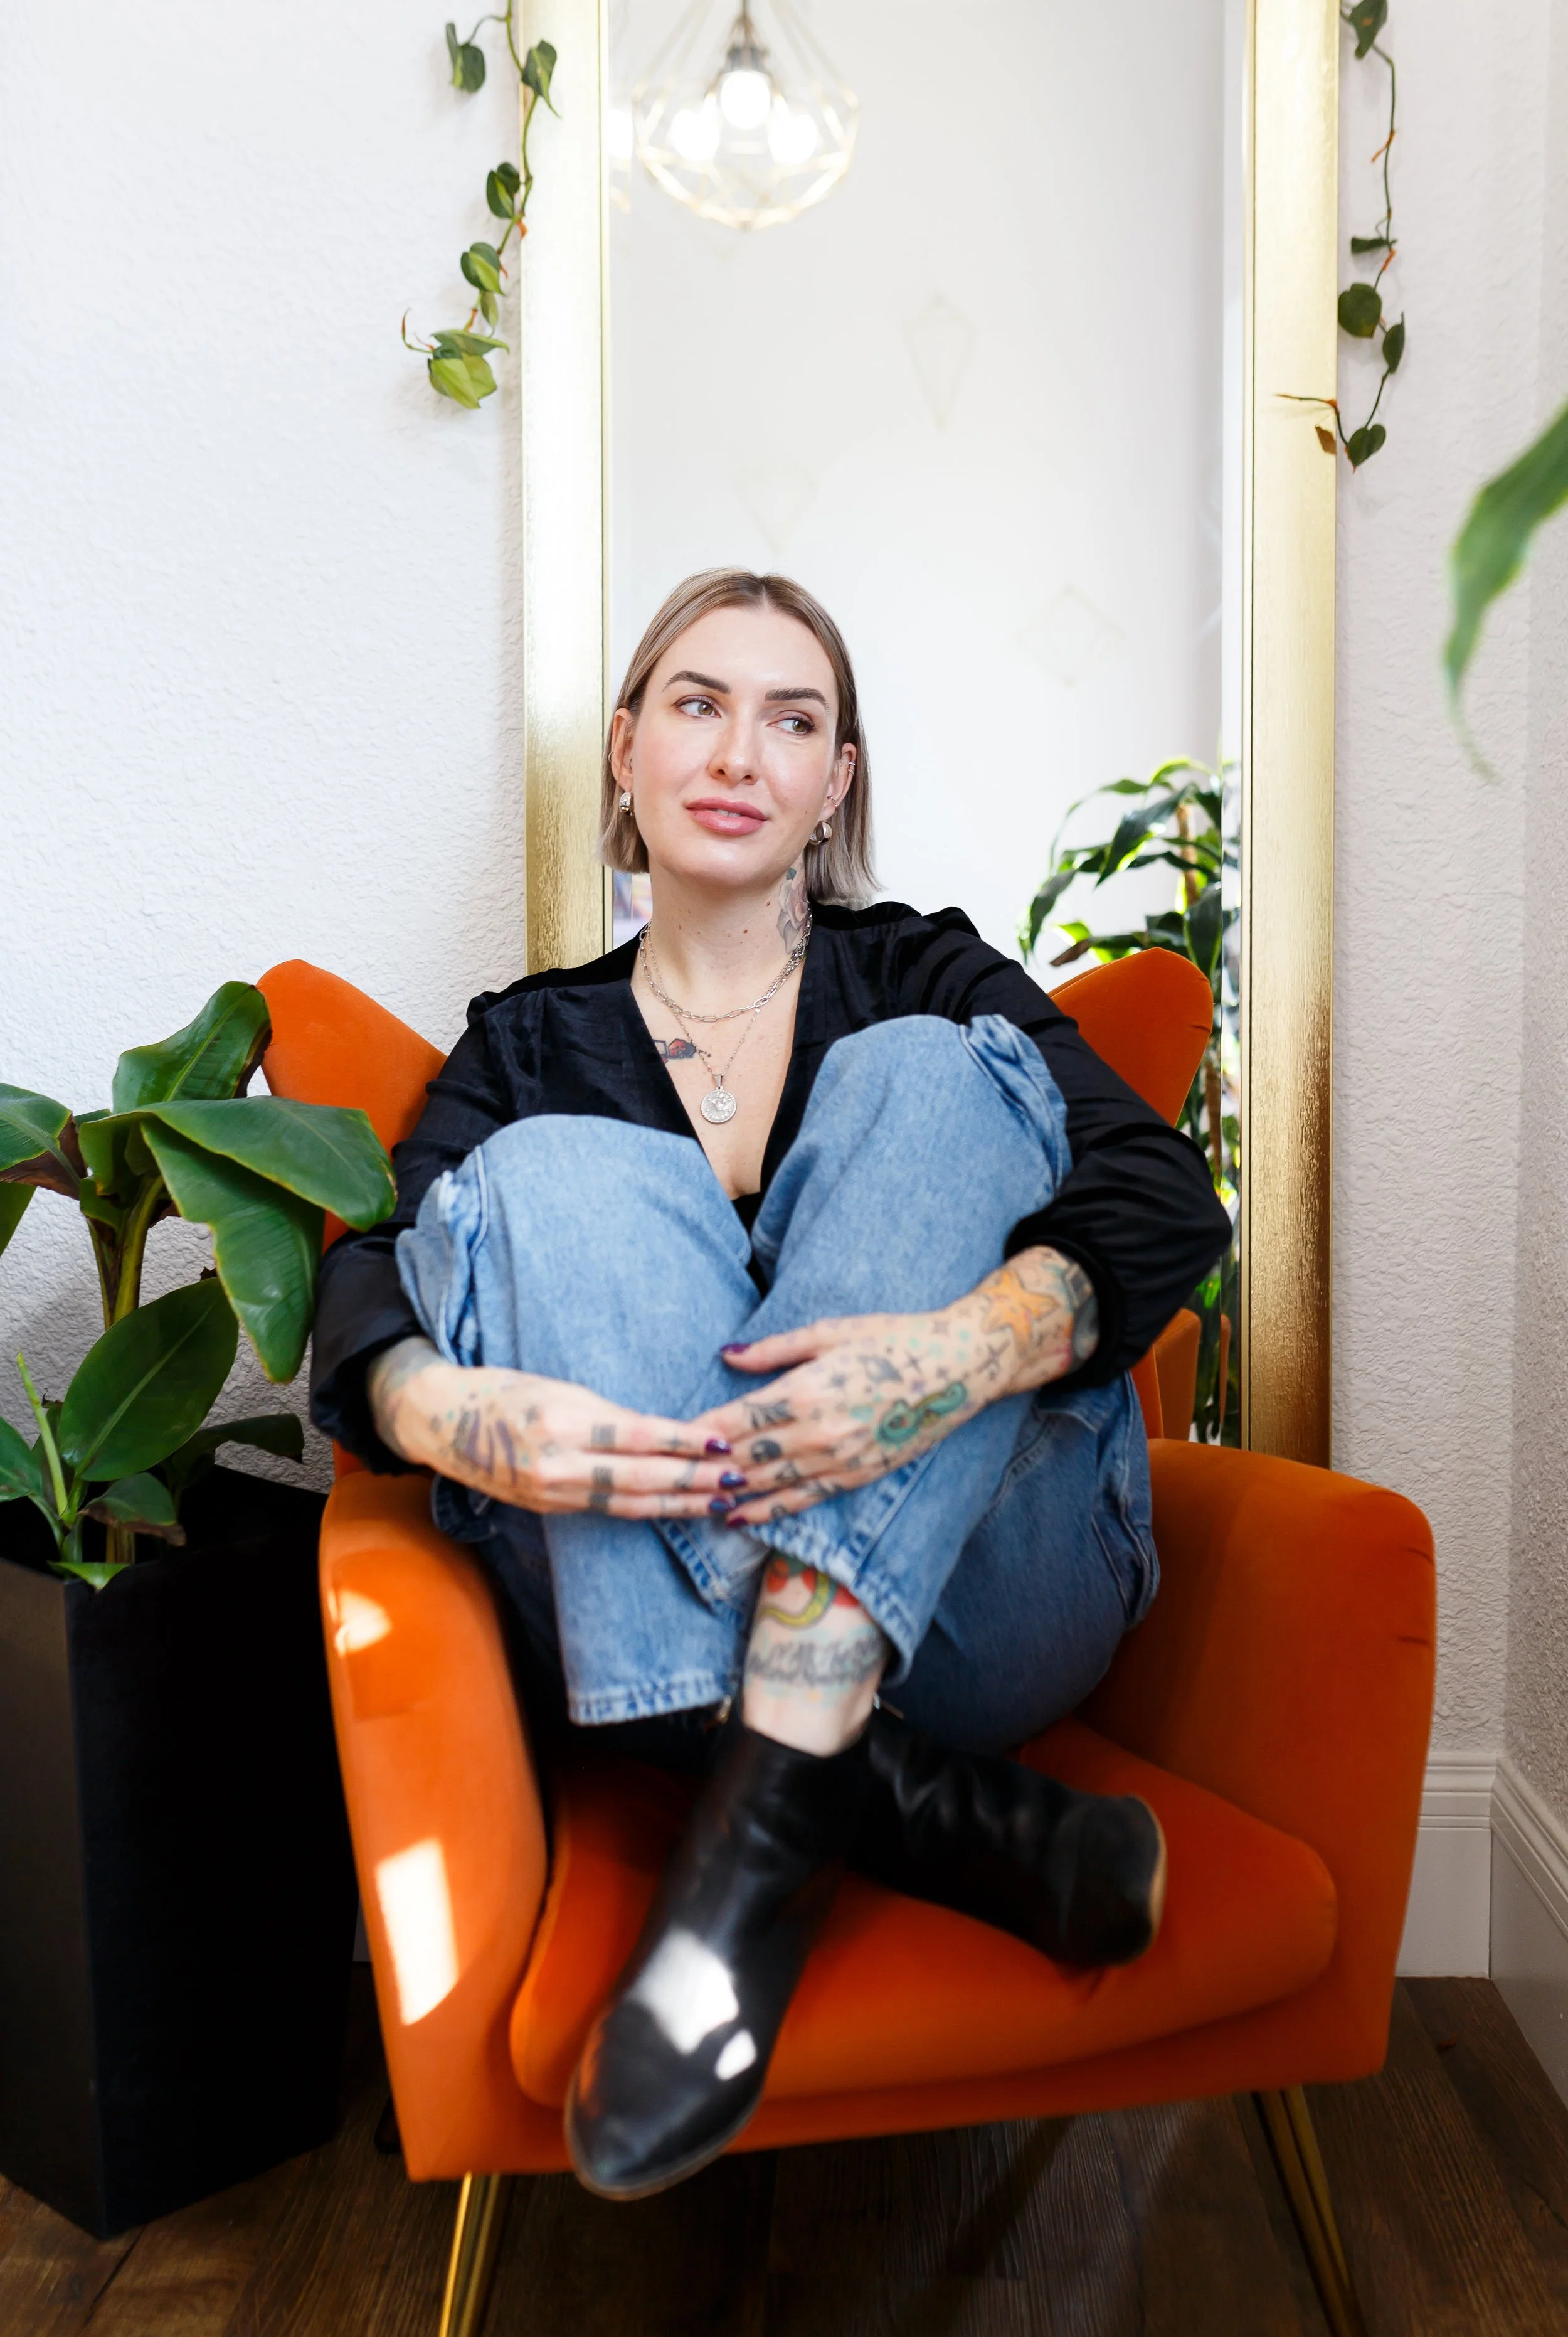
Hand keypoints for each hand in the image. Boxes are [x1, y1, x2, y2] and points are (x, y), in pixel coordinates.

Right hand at [367, 1337, 741, 1519]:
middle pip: (640, 1476)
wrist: (441, 1421)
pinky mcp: (547, 1508)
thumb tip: (661, 1432)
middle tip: (738, 1479)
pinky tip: (675, 1507)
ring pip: (628, 1502)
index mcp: (561, 1420)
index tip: (724, 1442)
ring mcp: (551, 1492)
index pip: (637, 1436)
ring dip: (678, 1503)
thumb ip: (605, 1414)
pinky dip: (645, 1509)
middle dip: (693, 1480)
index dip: (684, 1442)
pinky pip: (607, 1510)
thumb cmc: (504, 1390)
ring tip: (719, 1501)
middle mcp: (556, 1462)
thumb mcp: (556, 1387)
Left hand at [689, 1248, 1098, 1525]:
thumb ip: (773, 1349)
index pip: (735, 1420)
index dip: (698, 1431)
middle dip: (704, 1468)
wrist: (957, 1368)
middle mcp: (818, 1432)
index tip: (667, 1436)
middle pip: (744, 1457)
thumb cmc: (891, 1338)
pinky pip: (802, 1500)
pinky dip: (767, 1511)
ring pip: (768, 1484)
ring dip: (727, 1493)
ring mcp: (838, 1460)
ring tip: (690, 1499)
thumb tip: (725, 1354)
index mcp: (805, 1390)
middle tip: (667, 1475)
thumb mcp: (829, 1331)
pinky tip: (739, 1516)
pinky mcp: (857, 1476)